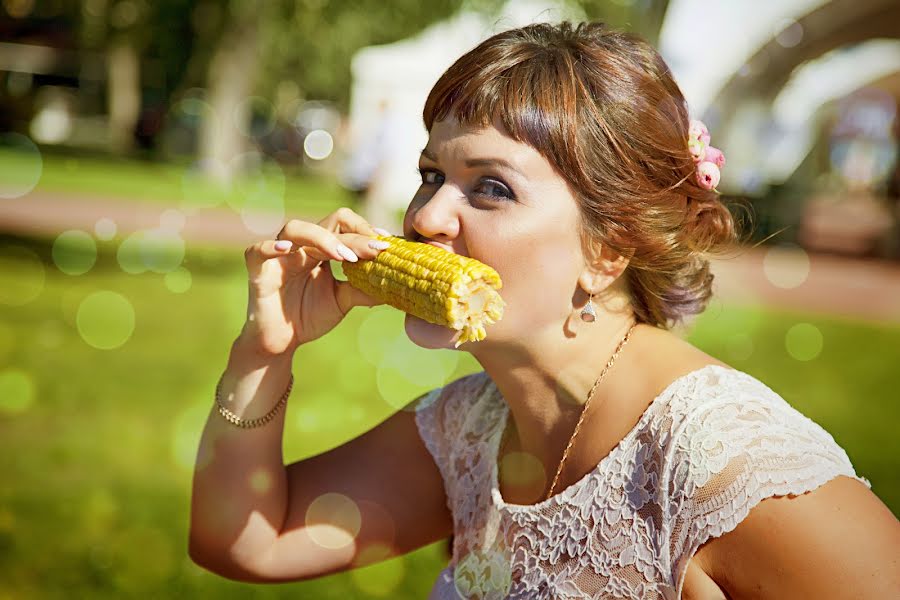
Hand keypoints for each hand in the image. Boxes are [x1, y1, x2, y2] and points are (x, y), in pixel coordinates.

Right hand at [239, 207, 390, 355]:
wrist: (280, 342)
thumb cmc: (308, 316)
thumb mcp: (342, 301)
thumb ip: (364, 289)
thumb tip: (395, 284)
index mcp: (322, 248)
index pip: (345, 226)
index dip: (366, 230)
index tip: (387, 244)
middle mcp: (301, 245)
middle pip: (328, 223)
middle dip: (355, 235)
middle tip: (376, 249)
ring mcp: (279, 254)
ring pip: (296, 228)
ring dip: (323, 239)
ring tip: (345, 257)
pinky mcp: (257, 269)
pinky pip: (258, 250)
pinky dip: (271, 247)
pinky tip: (287, 250)